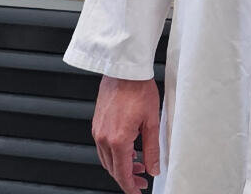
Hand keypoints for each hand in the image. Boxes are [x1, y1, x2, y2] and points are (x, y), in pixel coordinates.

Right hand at [92, 75, 161, 192]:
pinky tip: (128, 150)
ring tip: (137, 165)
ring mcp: (98, 129)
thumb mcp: (152, 122)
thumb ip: (152, 149)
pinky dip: (115, 153)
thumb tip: (154, 168)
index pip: (122, 173)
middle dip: (127, 178)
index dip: (130, 187)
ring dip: (120, 166)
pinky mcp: (97, 122)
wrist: (124, 69)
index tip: (137, 192)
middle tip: (142, 180)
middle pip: (112, 168)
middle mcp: (103, 136)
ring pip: (106, 158)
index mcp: (118, 139)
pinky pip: (103, 146)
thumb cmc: (138, 88)